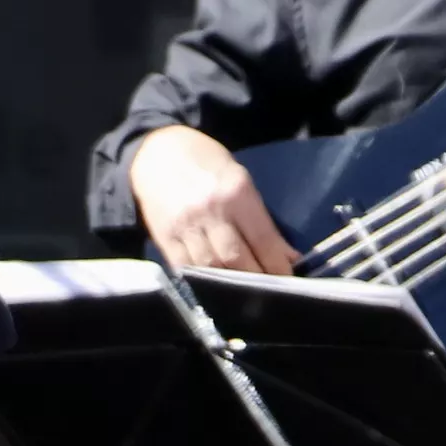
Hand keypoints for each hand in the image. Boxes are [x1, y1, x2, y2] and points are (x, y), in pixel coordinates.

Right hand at [128, 124, 296, 277]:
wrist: (156, 151)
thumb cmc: (205, 162)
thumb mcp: (238, 177)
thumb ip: (260, 215)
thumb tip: (285, 253)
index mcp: (236, 192)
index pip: (263, 239)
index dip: (278, 265)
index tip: (289, 279)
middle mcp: (211, 211)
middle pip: (237, 259)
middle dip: (257, 280)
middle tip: (271, 292)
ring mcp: (186, 225)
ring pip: (211, 268)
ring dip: (231, 285)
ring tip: (245, 294)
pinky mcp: (165, 237)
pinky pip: (185, 268)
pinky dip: (202, 281)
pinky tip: (215, 288)